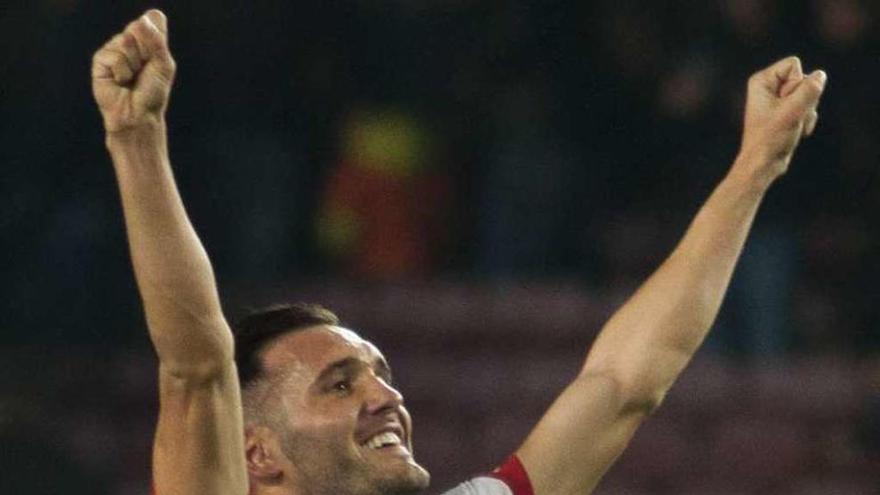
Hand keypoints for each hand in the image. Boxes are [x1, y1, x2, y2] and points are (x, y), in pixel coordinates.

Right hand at [92, 9, 175, 133]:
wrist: (138, 114)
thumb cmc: (153, 92)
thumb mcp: (163, 64)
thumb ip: (156, 40)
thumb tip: (142, 19)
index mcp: (147, 39)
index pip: (151, 20)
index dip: (156, 39)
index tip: (156, 59)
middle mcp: (129, 40)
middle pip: (137, 27)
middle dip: (146, 53)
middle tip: (143, 70)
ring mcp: (113, 49)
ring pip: (125, 42)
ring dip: (134, 64)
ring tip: (131, 78)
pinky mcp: (100, 60)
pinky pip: (114, 57)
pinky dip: (122, 72)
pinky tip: (120, 82)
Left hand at [737, 56, 826, 181]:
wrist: (763, 164)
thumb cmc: (771, 138)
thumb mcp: (793, 112)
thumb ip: (808, 90)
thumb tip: (820, 75)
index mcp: (761, 80)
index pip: (794, 64)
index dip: (796, 84)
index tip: (783, 105)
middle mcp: (768, 86)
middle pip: (804, 78)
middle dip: (804, 99)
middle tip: (789, 117)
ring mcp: (778, 98)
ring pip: (809, 92)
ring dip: (807, 111)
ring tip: (791, 125)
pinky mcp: (786, 109)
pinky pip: (809, 104)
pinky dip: (806, 118)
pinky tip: (796, 131)